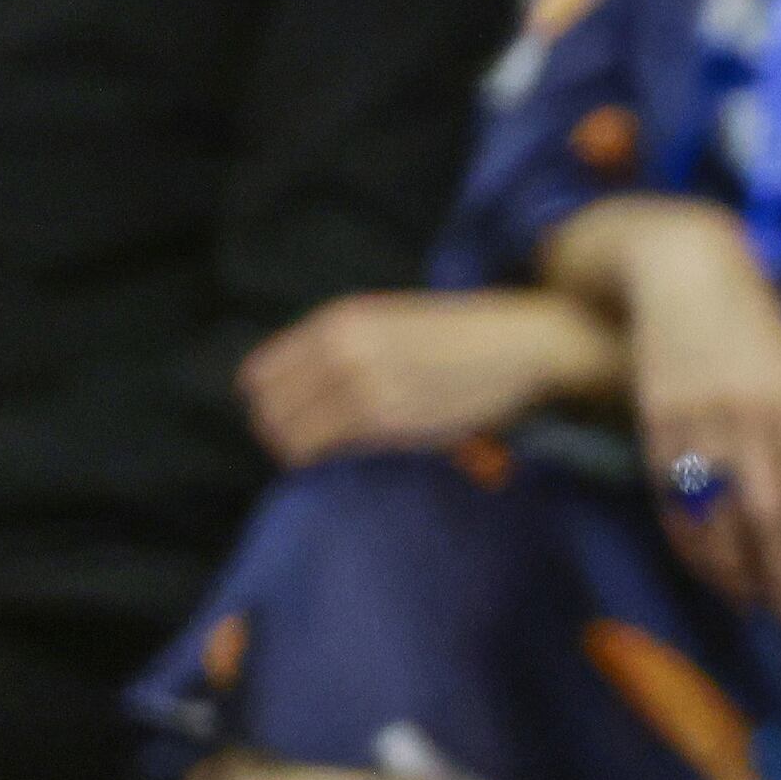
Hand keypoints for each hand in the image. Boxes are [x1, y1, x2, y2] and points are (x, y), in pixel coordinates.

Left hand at [240, 292, 615, 465]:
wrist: (522, 344)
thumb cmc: (464, 341)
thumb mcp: (392, 325)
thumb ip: (345, 350)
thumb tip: (300, 397)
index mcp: (339, 321)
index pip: (258, 376)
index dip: (270, 405)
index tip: (296, 419)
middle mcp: (340, 347)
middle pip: (266, 409)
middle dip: (280, 433)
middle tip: (314, 445)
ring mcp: (360, 381)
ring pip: (287, 435)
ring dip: (303, 451)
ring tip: (338, 453)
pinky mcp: (385, 416)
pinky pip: (323, 448)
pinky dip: (329, 459)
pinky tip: (360, 453)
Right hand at [611, 209, 780, 625]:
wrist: (683, 271)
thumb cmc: (755, 322)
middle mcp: (752, 417)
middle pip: (774, 517)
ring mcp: (700, 423)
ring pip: (722, 518)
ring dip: (741, 572)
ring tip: (759, 605)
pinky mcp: (656, 426)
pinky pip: (677, 501)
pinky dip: (696, 545)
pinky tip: (712, 572)